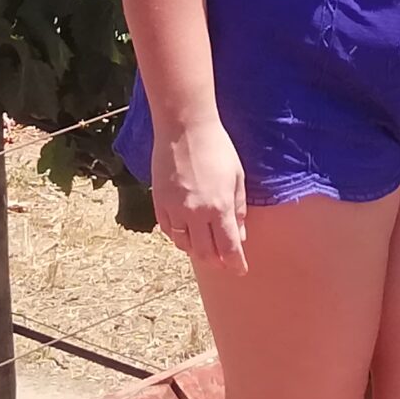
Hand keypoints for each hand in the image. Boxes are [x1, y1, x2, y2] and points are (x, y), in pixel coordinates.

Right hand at [152, 117, 248, 274]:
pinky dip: (179, 236)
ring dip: (197, 251)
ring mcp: (175, 209)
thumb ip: (238, 209)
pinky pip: (169, 230)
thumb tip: (240, 235)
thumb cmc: (217, 147)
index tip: (240, 270)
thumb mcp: (237, 176)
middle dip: (217, 262)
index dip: (235, 263)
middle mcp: (196, 213)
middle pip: (206, 253)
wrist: (184, 128)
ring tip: (205, 248)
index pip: (229, 248)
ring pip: (185, 245)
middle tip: (224, 262)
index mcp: (220, 207)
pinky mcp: (159, 202)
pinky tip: (186, 232)